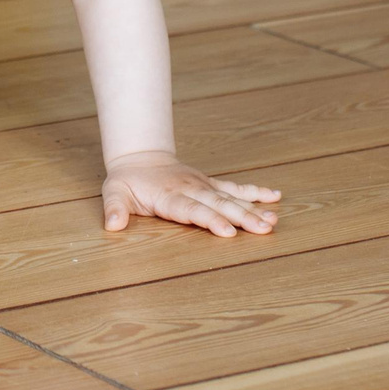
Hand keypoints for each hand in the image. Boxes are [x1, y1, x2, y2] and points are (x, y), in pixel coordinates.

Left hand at [101, 151, 280, 236]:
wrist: (140, 157)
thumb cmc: (127, 181)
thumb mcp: (113, 193)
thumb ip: (114, 209)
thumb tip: (113, 225)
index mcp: (169, 196)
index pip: (193, 210)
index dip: (211, 220)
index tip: (229, 232)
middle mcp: (191, 190)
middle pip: (219, 205)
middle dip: (242, 218)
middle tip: (264, 230)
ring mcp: (203, 186)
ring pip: (231, 198)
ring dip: (253, 210)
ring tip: (274, 221)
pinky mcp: (210, 184)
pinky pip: (235, 188)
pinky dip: (255, 192)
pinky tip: (275, 197)